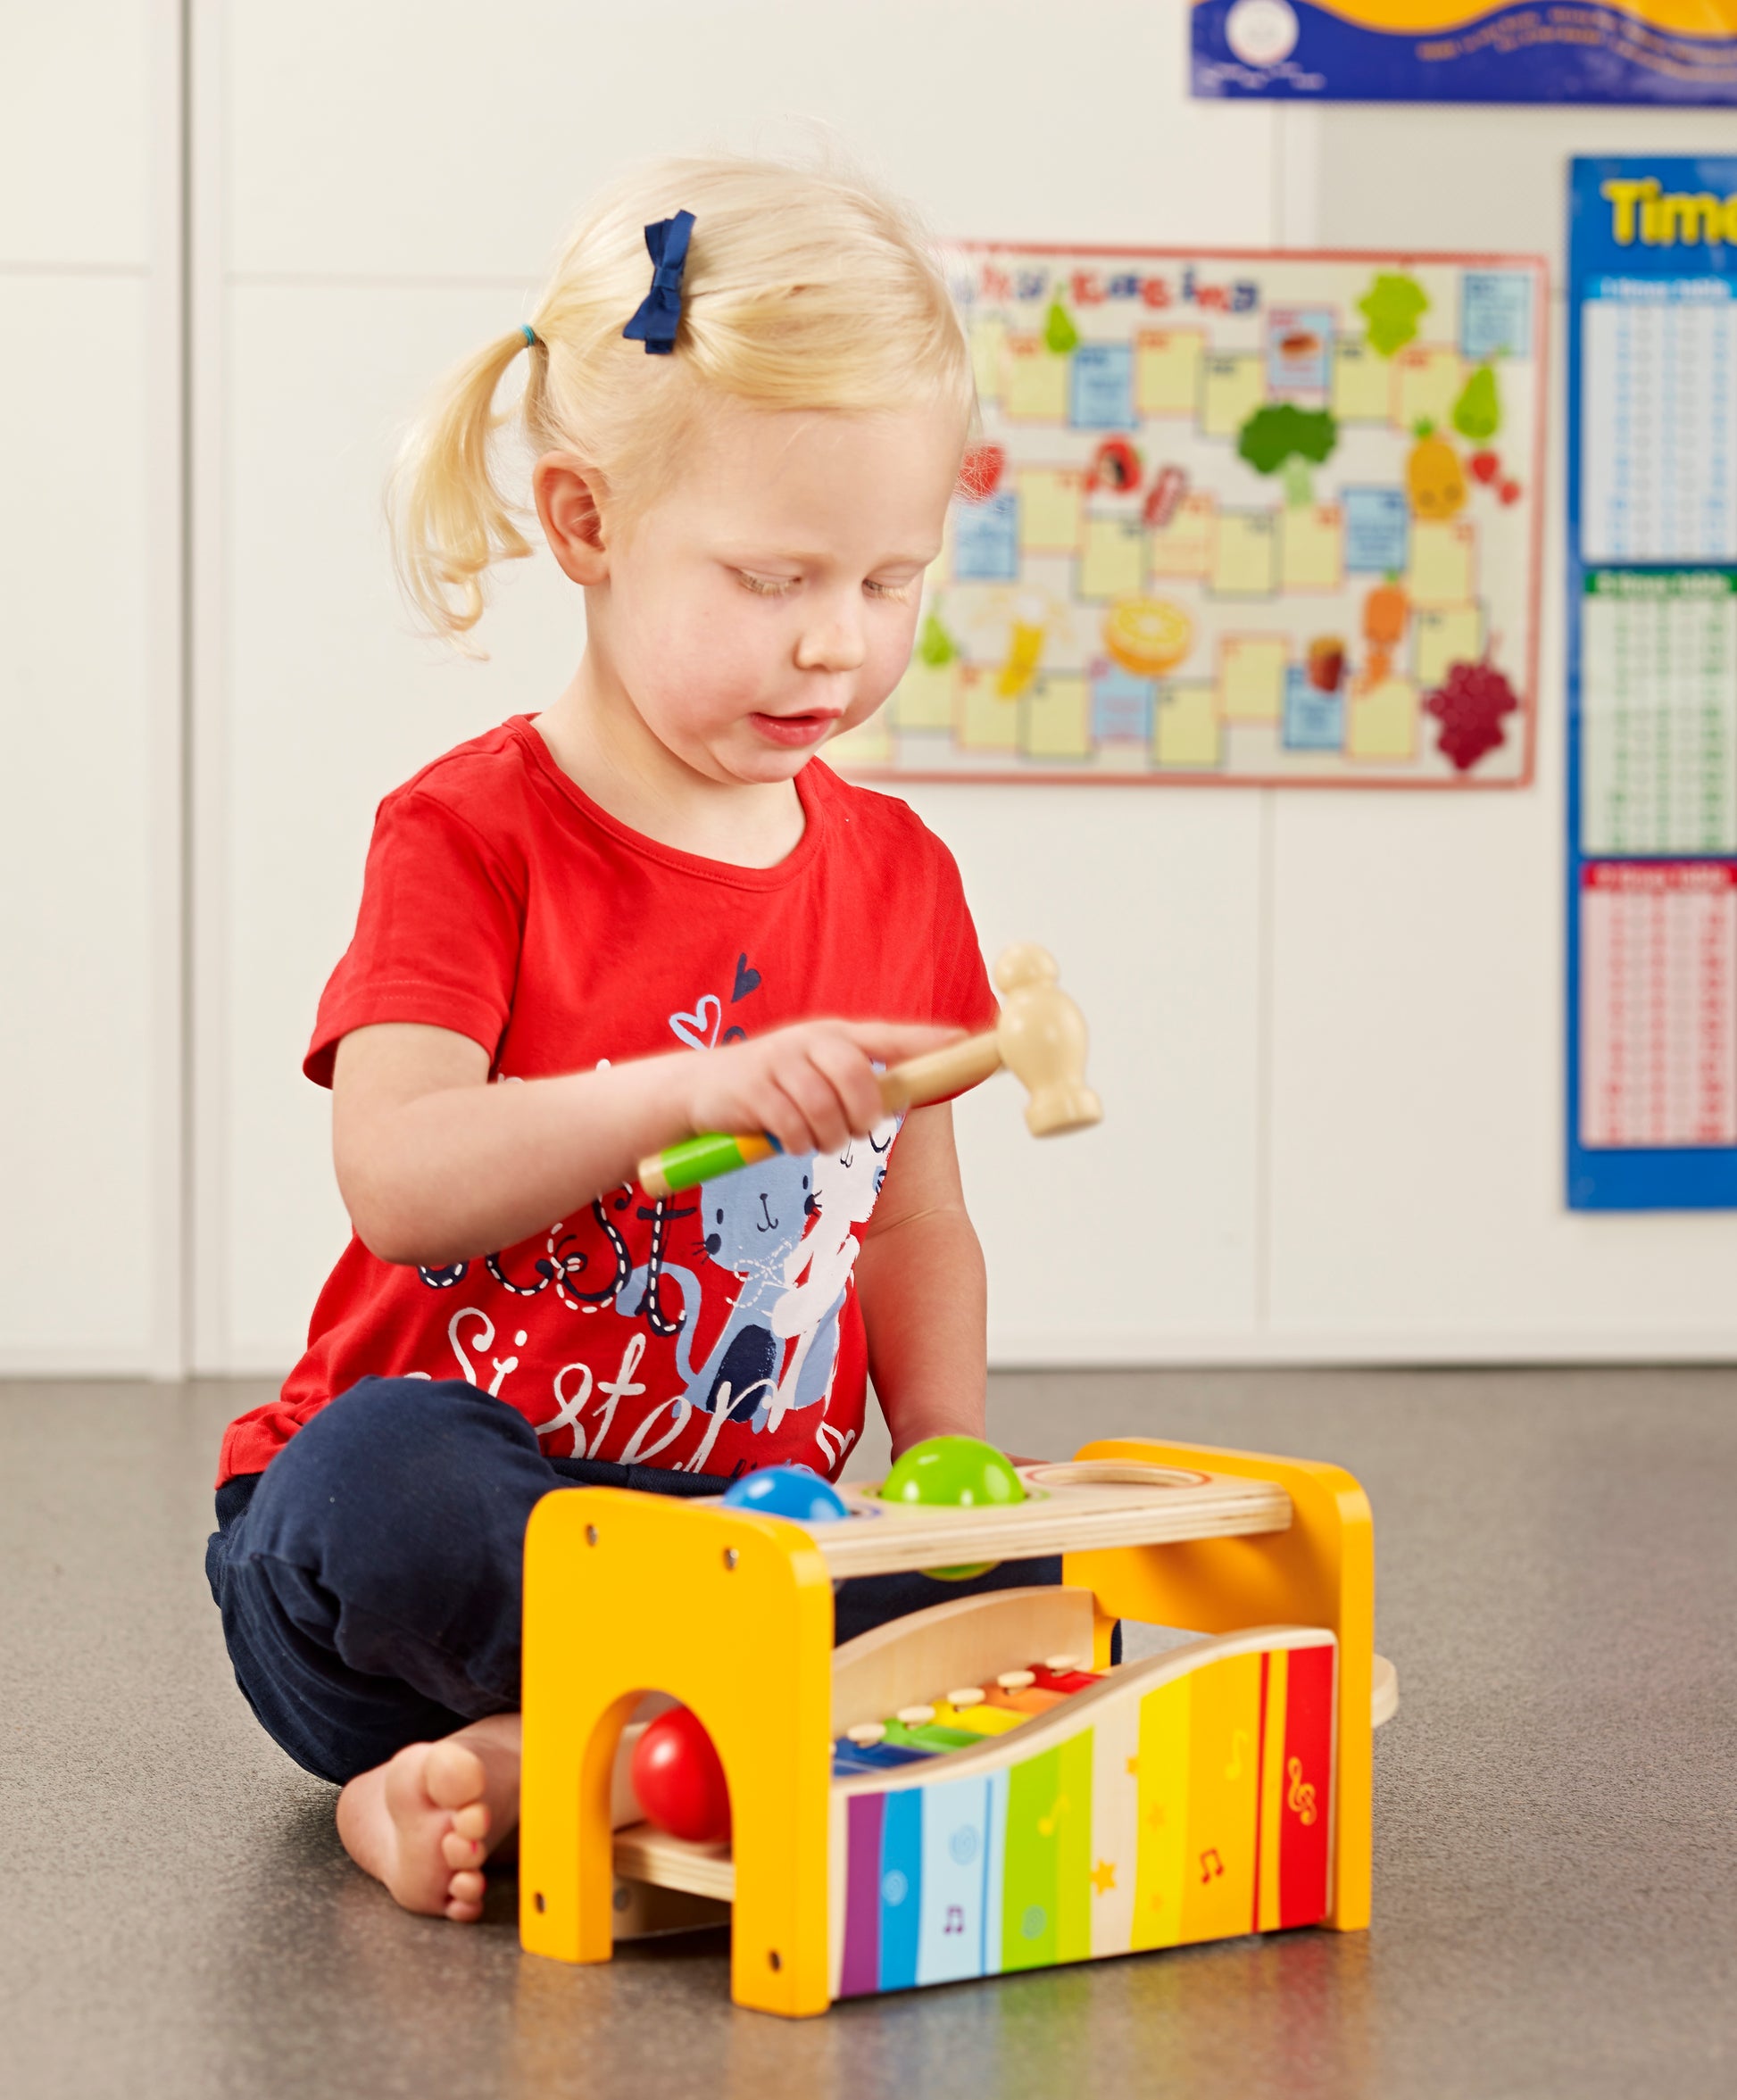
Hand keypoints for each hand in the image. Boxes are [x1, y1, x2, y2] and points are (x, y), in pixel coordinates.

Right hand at [678, 1019, 961, 1158]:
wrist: (699, 1087)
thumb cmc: (770, 1083)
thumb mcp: (812, 1070)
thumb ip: (853, 1079)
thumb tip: (903, 1098)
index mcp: (830, 1035)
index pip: (886, 1036)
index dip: (924, 1039)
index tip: (960, 1041)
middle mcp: (807, 1041)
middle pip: (857, 1077)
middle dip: (864, 1114)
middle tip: (858, 1130)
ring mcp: (778, 1064)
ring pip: (825, 1109)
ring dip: (829, 1137)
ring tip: (819, 1141)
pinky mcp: (754, 1091)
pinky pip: (793, 1128)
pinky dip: (799, 1143)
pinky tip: (790, 1141)